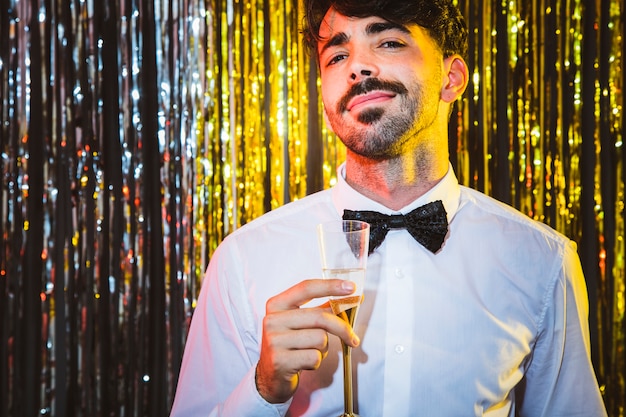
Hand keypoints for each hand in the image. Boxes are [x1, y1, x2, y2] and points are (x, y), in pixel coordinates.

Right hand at [255, 279, 360, 403]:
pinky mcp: (280, 361)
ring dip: (324, 348)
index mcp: (277, 305)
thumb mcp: (300, 323)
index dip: (330, 286)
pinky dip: (317, 362)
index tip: (351, 287)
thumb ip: (322, 309)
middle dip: (342, 328)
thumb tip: (350, 297)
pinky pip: (315, 357)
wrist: (270, 376)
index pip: (306, 288)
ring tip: (312, 352)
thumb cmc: (290, 345)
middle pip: (319, 317)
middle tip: (353, 338)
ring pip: (320, 338)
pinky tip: (305, 363)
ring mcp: (274, 340)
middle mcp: (272, 320)